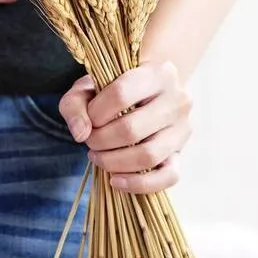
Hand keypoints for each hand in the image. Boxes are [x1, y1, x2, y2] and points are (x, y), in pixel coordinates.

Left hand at [58, 61, 191, 193]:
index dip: (96, 112)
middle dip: (100, 140)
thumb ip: (74, 104)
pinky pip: (167, 177)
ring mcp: (182, 129)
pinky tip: (115, 180)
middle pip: (132, 129)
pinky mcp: (181, 154)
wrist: (145, 96)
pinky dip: (138, 184)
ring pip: (148, 155)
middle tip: (90, 140)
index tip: (88, 118)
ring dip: (113, 162)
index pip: (121, 94)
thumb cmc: (114, 91)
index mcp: (158, 73)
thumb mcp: (89, 88)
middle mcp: (177, 99)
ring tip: (97, 156)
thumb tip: (81, 134)